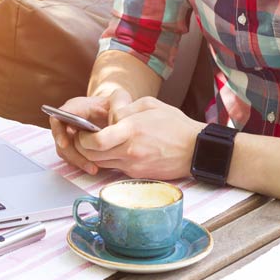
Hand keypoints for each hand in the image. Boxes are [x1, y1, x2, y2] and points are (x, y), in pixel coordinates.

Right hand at [49, 89, 131, 174]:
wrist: (115, 110)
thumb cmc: (116, 104)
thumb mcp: (119, 99)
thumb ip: (118, 105)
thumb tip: (114, 121)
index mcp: (75, 107)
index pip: (58, 118)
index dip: (59, 132)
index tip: (65, 144)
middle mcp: (68, 121)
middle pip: (60, 140)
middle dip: (72, 154)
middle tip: (88, 164)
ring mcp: (70, 133)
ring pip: (65, 151)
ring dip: (78, 161)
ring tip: (93, 169)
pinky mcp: (74, 145)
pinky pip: (72, 157)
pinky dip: (82, 163)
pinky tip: (95, 168)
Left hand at [75, 96, 205, 179]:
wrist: (196, 150)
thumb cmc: (175, 125)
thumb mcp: (149, 104)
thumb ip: (125, 108)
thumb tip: (109, 115)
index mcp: (131, 130)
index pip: (96, 142)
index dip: (83, 138)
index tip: (82, 131)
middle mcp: (130, 151)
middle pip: (92, 156)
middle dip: (83, 148)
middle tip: (84, 138)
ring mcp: (133, 166)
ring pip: (101, 164)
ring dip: (95, 155)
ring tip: (100, 143)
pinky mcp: (137, 174)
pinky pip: (115, 168)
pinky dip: (110, 160)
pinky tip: (117, 149)